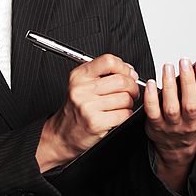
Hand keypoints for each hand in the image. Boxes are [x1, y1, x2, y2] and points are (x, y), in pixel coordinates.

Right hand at [37, 54, 139, 171]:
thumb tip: (130, 71)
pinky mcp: (95, 122)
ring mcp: (87, 106)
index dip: (123, 67)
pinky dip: (126, 115)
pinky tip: (118, 115)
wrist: (63, 134)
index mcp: (79, 75)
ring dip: (129, 103)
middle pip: (121, 80)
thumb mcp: (83, 84)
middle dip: (132, 87)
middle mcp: (81, 89)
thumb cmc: (76, 109)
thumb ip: (105, 73)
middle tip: (131, 92)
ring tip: (121, 105)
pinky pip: (124, 114)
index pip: (108, 61)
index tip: (128, 74)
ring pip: (125, 98)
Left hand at [143, 58, 195, 192]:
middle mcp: (190, 121)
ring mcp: (172, 125)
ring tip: (168, 67)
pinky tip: (151, 83)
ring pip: (171, 107)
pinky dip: (151, 97)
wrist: (176, 143)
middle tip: (184, 62)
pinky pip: (153, 111)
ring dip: (169, 86)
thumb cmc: (192, 119)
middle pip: (191, 103)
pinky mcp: (156, 125)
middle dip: (188, 81)